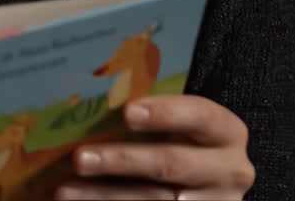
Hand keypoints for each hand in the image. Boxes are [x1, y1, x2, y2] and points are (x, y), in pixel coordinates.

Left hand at [55, 95, 253, 199]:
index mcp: (225, 132)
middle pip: (171, 164)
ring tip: (65, 190)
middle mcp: (229, 170)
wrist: (203, 186)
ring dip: (105, 195)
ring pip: (155, 200)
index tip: (127, 112)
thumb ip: (148, 115)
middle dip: (122, 160)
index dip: (165, 113)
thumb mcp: (177, 127)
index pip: (201, 116)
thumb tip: (87, 103)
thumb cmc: (179, 141)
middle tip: (79, 158)